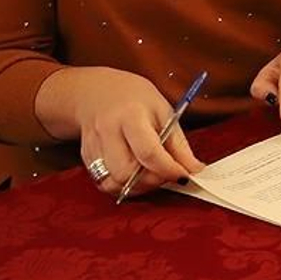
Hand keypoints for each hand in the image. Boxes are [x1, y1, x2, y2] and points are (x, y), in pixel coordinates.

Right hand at [42, 67, 203, 198]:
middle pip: (126, 172)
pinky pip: (104, 183)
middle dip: (151, 181)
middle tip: (166, 175)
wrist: (99, 92)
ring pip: (112, 182)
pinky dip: (122, 186)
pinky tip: (134, 176)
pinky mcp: (86, 158)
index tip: (183, 175)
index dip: (168, 169)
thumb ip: (178, 144)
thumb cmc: (136, 100)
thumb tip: (194, 169)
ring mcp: (93, 146)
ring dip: (136, 187)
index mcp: (131, 115)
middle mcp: (107, 132)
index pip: (148, 152)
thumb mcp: (163, 111)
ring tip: (151, 175)